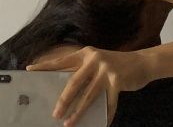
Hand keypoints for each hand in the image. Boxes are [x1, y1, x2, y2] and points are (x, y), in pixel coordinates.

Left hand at [26, 46, 152, 126]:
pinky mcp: (117, 81)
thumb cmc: (115, 65)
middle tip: (54, 113)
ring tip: (69, 123)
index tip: (30, 70)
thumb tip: (66, 91)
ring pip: (88, 96)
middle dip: (63, 100)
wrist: (143, 62)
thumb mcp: (97, 62)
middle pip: (73, 83)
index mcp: (85, 53)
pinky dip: (105, 116)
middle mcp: (94, 59)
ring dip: (78, 112)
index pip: (61, 61)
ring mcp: (106, 70)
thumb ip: (83, 72)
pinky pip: (108, 103)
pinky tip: (101, 124)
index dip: (45, 66)